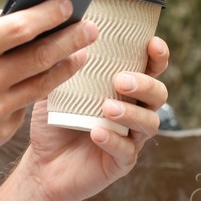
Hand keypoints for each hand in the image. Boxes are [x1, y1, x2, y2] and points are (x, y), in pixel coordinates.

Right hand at [0, 0, 98, 172]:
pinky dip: (39, 90)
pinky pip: (25, 106)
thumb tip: (6, 10)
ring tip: (82, 53)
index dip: (47, 14)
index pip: (18, 28)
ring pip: (43, 84)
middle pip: (41, 56)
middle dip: (72, 39)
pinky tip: (51, 79)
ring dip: (68, 66)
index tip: (67, 4)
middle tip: (92, 28)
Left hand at [18, 34, 169, 200]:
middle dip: (145, 84)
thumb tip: (64, 34)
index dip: (157, 56)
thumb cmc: (55, 122)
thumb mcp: (55, 89)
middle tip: (120, 80)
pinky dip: (113, 140)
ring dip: (131, 113)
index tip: (152, 44)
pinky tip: (96, 133)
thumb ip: (63, 65)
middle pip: (158, 94)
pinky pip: (126, 151)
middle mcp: (134, 111)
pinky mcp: (121, 162)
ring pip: (149, 123)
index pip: (150, 68)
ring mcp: (130, 138)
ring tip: (107, 108)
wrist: (42, 165)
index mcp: (123, 89)